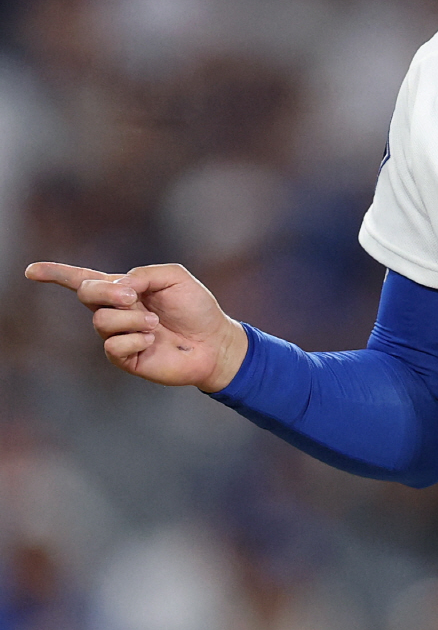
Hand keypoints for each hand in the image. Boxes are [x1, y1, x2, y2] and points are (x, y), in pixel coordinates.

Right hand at [24, 262, 247, 391]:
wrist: (214, 341)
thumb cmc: (196, 308)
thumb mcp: (173, 277)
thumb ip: (143, 273)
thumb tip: (119, 288)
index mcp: (122, 289)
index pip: (81, 280)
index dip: (55, 274)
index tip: (31, 271)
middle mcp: (114, 311)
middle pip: (86, 294)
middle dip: (106, 292)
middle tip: (133, 296)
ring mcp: (118, 336)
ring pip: (101, 321)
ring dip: (130, 319)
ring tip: (154, 324)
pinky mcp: (125, 359)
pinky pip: (113, 346)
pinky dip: (134, 339)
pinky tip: (152, 340)